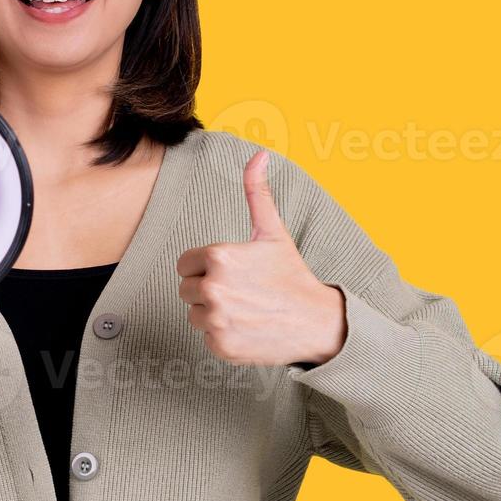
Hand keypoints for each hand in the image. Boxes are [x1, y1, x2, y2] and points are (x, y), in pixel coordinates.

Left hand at [174, 151, 347, 367]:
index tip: (233, 272)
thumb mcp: (273, 232)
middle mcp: (213, 289)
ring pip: (194, 314)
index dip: (206, 267)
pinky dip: (222, 335)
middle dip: (208, 290)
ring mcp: (216, 320)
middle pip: (186, 289)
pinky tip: (247, 328)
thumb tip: (259, 154)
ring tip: (245, 309)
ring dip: (213, 313)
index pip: (185, 264)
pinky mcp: (220, 346)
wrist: (316, 323)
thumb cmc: (291, 275)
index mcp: (218, 257)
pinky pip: (205, 337)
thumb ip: (257, 192)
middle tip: (241, 291)